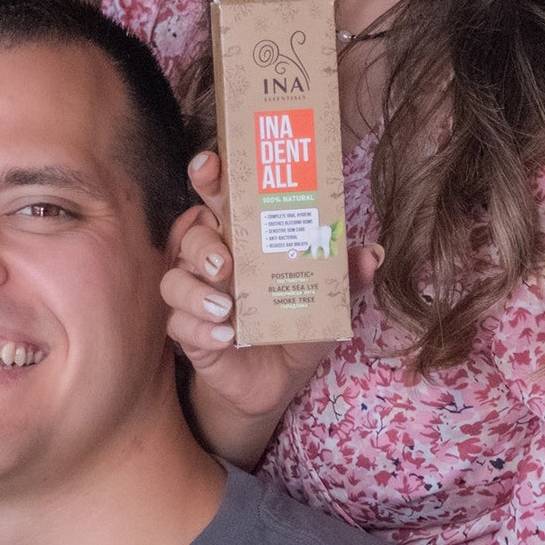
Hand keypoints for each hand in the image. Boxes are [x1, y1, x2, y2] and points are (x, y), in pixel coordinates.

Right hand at [163, 151, 380, 435]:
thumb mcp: (327, 300)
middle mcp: (212, 264)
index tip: (210, 164)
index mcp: (241, 241)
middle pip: (189, 238)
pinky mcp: (190, 335)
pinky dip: (201, 331)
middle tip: (224, 261)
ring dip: (195, 292)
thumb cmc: (295, 324)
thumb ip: (346, 276)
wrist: (278, 380)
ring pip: (173, 282)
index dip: (208, 177)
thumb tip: (371, 254)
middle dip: (200, 244)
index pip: (218, 200)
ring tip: (225, 308)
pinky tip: (226, 338)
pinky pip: (179, 326)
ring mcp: (196, 299)